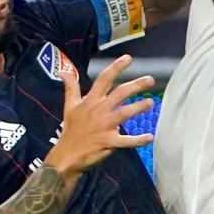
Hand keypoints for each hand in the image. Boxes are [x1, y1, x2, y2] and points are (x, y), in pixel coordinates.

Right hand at [46, 55, 154, 176]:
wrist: (67, 154)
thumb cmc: (71, 130)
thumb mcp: (69, 106)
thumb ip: (70, 88)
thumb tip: (63, 71)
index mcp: (91, 100)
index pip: (104, 79)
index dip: (116, 67)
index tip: (128, 58)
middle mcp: (99, 110)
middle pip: (120, 93)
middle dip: (136, 85)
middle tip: (150, 79)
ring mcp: (105, 126)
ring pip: (125, 113)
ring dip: (139, 107)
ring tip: (151, 102)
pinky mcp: (109, 142)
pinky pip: (127, 140)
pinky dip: (138, 140)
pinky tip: (150, 137)